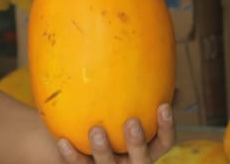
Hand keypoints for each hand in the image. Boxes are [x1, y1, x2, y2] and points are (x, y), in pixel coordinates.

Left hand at [55, 104, 174, 163]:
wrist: (83, 145)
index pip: (165, 142)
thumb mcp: (130, 110)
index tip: (163, 105)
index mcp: (148, 149)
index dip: (167, 127)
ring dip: (103, 150)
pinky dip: (71, 155)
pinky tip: (63, 141)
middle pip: (141, 160)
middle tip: (132, 121)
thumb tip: (164, 74)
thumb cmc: (115, 120)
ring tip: (96, 130)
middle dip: (137, 143)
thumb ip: (146, 97)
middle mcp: (131, 163)